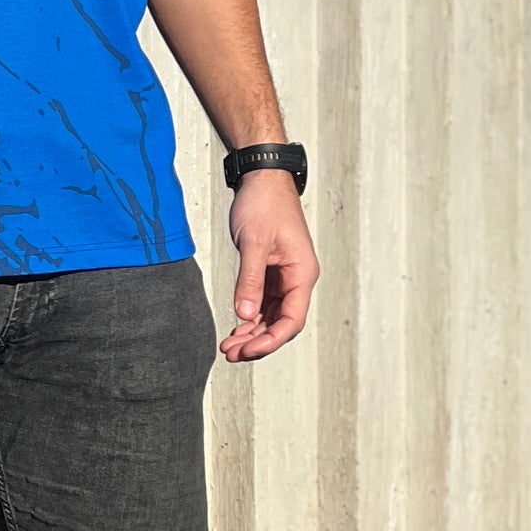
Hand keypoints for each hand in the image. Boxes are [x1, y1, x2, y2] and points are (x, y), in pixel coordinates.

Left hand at [221, 170, 317, 362]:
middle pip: (281, 323)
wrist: (262, 177)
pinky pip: (263, 303)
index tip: (247, 351)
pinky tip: (233, 328)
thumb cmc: (264, 203)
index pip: (291, 320)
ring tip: (227, 346)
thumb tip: (243, 315)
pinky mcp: (271, 271)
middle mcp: (297, 278)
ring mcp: (284, 276)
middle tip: (230, 354)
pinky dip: (249, 316)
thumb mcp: (254, 242)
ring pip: (271, 316)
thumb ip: (250, 280)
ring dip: (251, 333)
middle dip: (257, 341)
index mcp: (302, 273)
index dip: (270, 340)